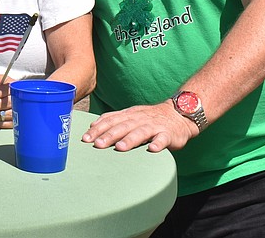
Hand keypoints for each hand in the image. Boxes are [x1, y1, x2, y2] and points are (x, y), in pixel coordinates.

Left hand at [81, 100, 198, 151]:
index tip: (86, 138)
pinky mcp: (169, 134)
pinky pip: (163, 138)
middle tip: (97, 145)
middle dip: (109, 135)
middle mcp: (139, 119)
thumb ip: (114, 120)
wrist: (178, 113)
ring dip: (130, 139)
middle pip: (122, 126)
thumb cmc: (150, 118)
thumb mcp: (131, 115)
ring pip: (141, 132)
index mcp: (129, 115)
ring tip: (120, 147)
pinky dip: (158, 143)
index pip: (110, 120)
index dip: (97, 129)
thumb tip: (93, 127)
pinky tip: (152, 149)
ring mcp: (154, 126)